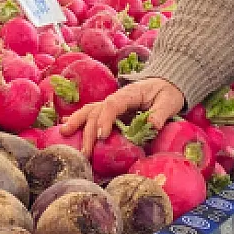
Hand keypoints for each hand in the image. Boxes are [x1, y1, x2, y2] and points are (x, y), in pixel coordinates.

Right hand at [64, 79, 186, 156]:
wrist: (167, 82)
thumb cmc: (168, 92)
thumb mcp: (169, 101)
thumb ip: (160, 113)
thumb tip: (152, 125)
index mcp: (129, 94)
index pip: (112, 104)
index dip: (105, 119)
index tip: (103, 136)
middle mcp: (116, 98)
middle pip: (97, 111)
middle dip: (88, 130)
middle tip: (85, 152)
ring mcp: (112, 104)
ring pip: (90, 110)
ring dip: (77, 122)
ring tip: (64, 134)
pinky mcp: (111, 111)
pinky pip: (92, 114)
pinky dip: (78, 120)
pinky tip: (65, 127)